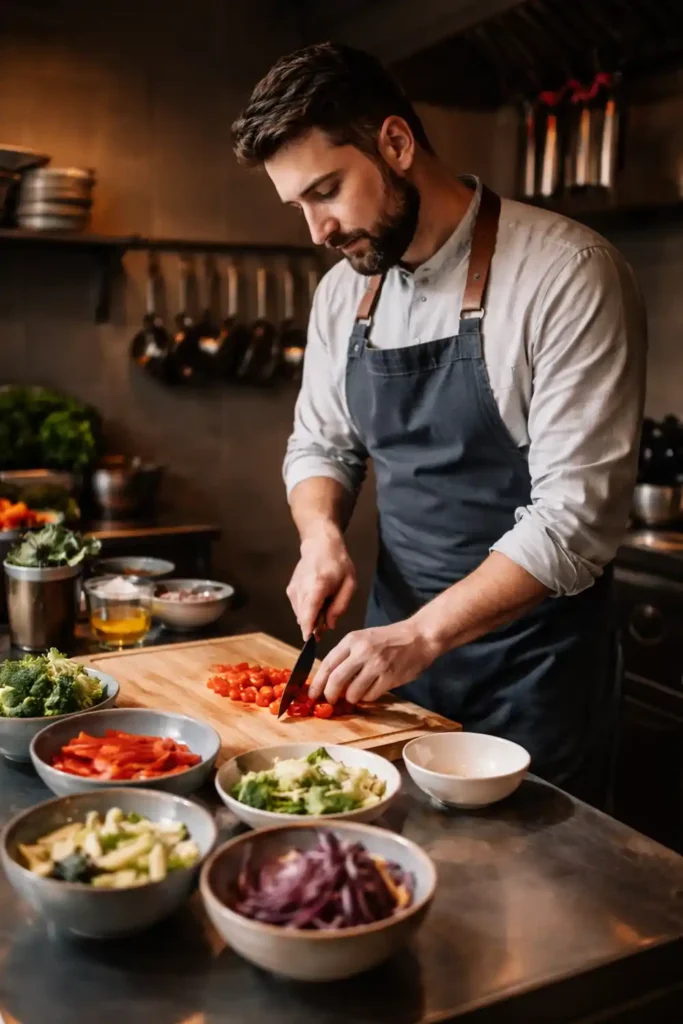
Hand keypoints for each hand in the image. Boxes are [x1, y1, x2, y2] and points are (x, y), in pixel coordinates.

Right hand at [286, 526, 355, 638]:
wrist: (320, 546)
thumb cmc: (338, 564)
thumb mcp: (349, 583)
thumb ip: (340, 606)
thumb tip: (330, 625)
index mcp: (318, 585)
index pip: (309, 610)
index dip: (308, 628)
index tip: (310, 640)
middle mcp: (301, 588)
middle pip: (304, 616)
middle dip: (314, 626)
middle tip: (326, 623)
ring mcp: (293, 589)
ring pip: (300, 615)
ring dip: (311, 618)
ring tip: (324, 606)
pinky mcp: (290, 591)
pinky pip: (298, 609)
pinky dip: (307, 611)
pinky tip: (317, 601)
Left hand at [308, 619, 440, 704]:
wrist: (419, 636)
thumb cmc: (390, 639)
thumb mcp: (364, 639)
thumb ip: (347, 656)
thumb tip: (329, 679)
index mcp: (352, 640)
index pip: (328, 664)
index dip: (317, 682)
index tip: (312, 693)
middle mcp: (362, 651)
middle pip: (336, 680)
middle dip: (330, 694)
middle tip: (330, 701)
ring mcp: (376, 665)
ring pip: (352, 692)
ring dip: (351, 698)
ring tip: (356, 694)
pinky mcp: (389, 677)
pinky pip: (370, 696)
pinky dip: (367, 698)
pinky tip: (372, 690)